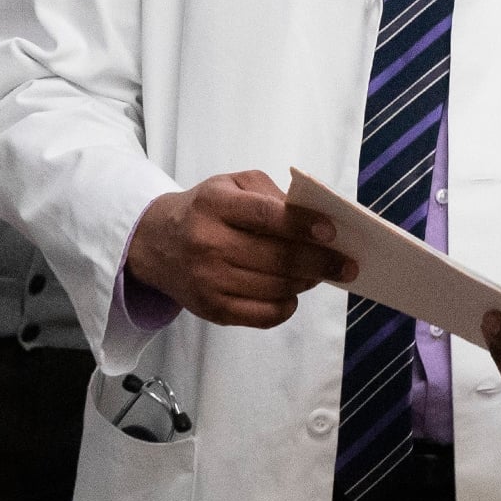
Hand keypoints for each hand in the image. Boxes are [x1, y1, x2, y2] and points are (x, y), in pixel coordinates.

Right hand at [124, 170, 355, 329]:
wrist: (155, 243)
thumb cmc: (206, 210)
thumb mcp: (232, 185)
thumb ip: (271, 195)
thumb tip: (315, 218)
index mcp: (215, 204)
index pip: (267, 216)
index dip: (303, 225)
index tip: (331, 232)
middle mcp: (208, 242)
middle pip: (277, 258)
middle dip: (319, 262)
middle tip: (346, 264)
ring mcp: (208, 280)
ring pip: (275, 288)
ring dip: (306, 282)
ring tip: (319, 275)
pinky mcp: (211, 309)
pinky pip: (262, 315)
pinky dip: (286, 306)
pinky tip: (292, 293)